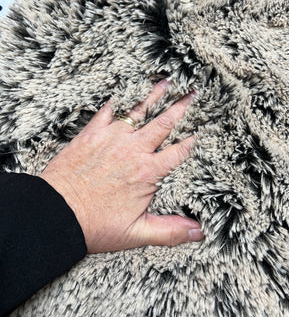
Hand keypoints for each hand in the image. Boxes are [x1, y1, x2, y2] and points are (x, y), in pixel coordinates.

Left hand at [39, 80, 203, 252]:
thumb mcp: (137, 233)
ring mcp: (112, 139)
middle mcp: (133, 151)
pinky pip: (108, 111)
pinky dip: (118, 101)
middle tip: (193, 94)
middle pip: (164, 124)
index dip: (194, 139)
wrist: (56, 213)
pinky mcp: (92, 134)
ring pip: (139, 112)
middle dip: (182, 107)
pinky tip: (124, 92)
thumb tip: (197, 233)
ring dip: (154, 96)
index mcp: (147, 173)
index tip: (203, 129)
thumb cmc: (93, 224)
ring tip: (167, 83)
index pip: (179, 151)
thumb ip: (170, 231)